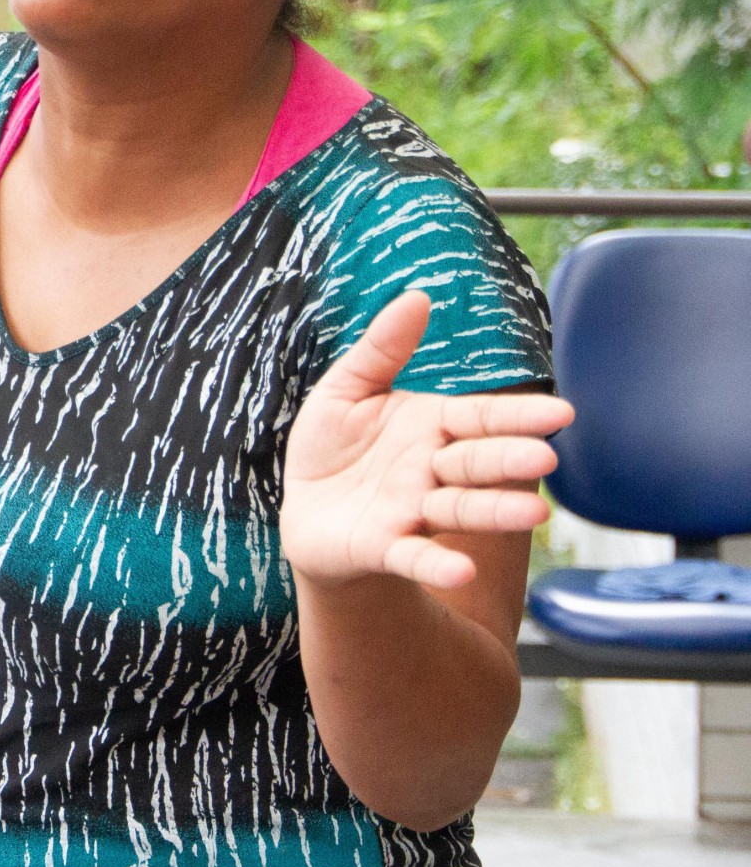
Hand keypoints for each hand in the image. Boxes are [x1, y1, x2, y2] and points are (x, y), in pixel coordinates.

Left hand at [281, 291, 574, 590]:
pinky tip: (459, 571)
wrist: (306, 511)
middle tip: (545, 458)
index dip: (516, 416)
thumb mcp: (347, 389)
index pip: (480, 418)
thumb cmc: (332, 447)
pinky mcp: (384, 547)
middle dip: (508, 460)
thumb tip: (418, 295)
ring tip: (533, 516)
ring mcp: (412, 511)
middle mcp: (431, 470)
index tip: (561, 413)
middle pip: (476, 462)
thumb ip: (382, 348)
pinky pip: (414, 555)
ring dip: (493, 511)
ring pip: (459, 508)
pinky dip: (436, 563)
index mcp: (430, 426)